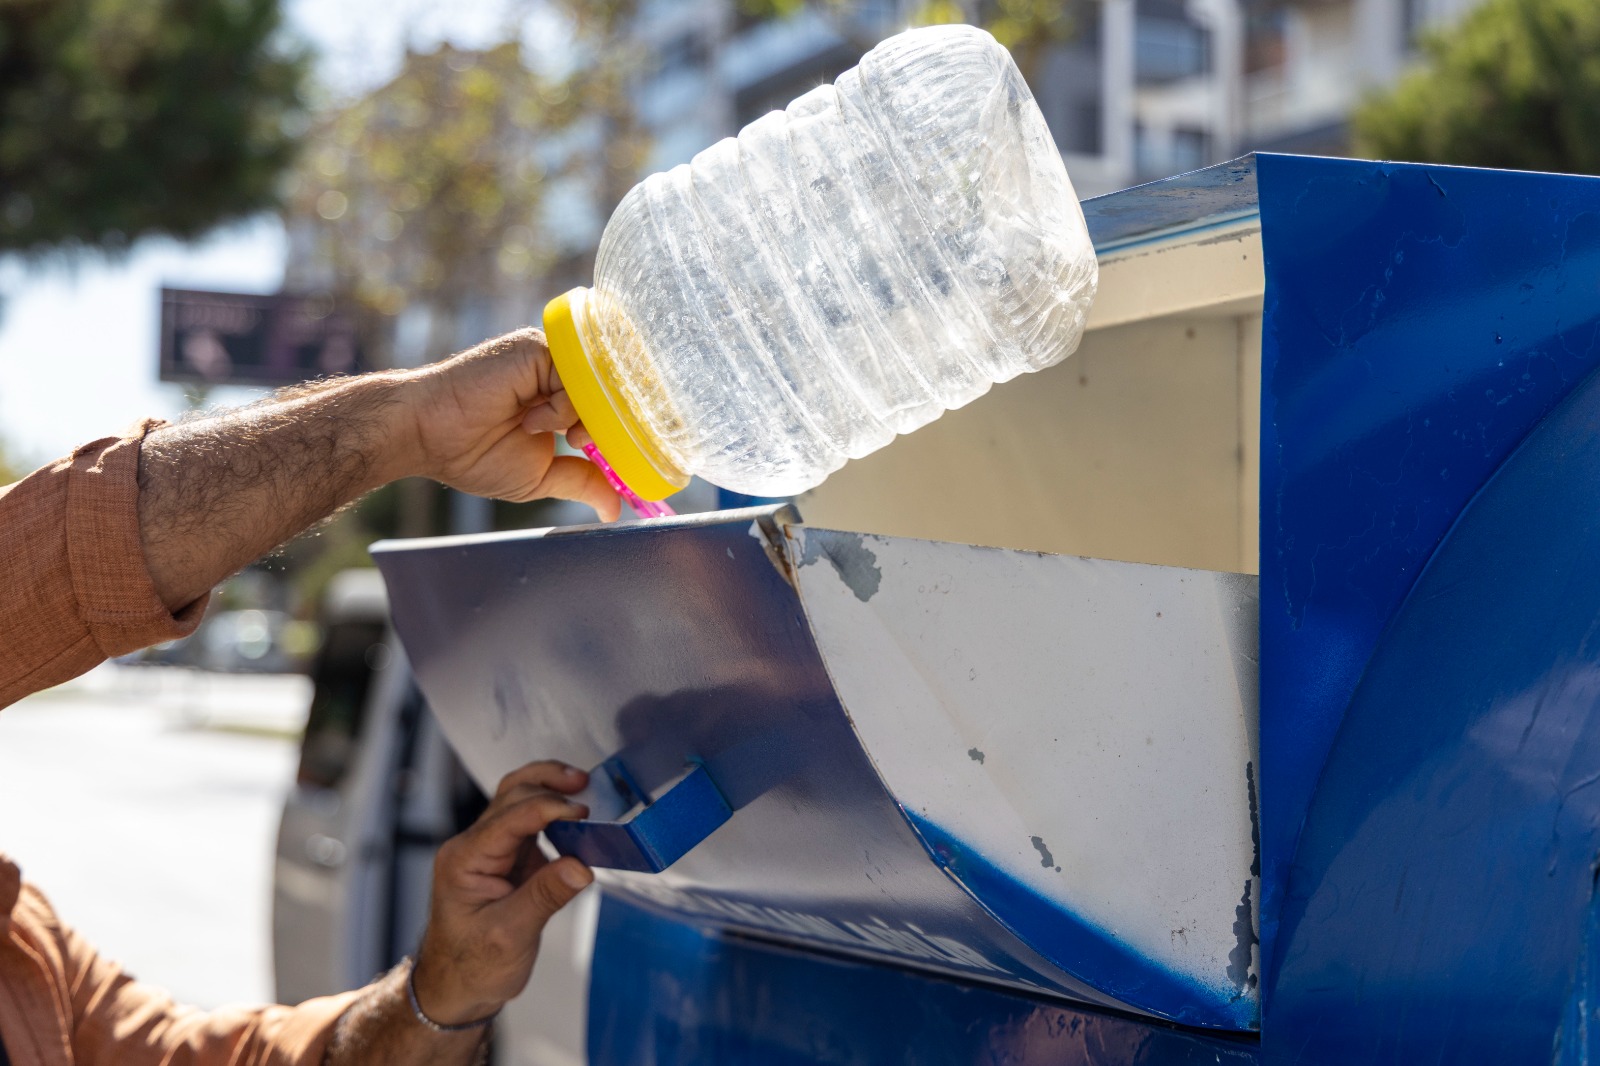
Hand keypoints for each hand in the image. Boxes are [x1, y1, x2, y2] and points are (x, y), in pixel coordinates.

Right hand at [402, 329, 621, 520]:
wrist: (427, 434)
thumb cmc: (472, 454)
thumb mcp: (540, 476)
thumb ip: (581, 482)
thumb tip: (616, 510)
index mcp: (562, 395)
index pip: (610, 405)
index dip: (622, 431)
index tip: (621, 457)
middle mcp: (560, 370)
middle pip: (612, 392)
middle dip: (607, 427)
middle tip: (580, 448)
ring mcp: (550, 357)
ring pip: (598, 386)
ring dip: (579, 419)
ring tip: (541, 433)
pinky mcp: (537, 350)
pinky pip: (574, 379)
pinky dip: (560, 410)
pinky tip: (529, 420)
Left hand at [411, 761, 594, 1024]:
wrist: (456, 988)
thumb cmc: (472, 966)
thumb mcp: (510, 935)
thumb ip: (545, 896)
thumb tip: (582, 866)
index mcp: (465, 860)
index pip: (510, 818)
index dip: (548, 808)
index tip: (582, 812)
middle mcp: (473, 847)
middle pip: (511, 796)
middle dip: (548, 784)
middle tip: (585, 784)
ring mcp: (490, 851)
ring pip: (518, 802)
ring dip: (550, 789)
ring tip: (582, 785)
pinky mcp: (508, 860)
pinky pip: (531, 826)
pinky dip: (554, 815)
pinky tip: (577, 819)